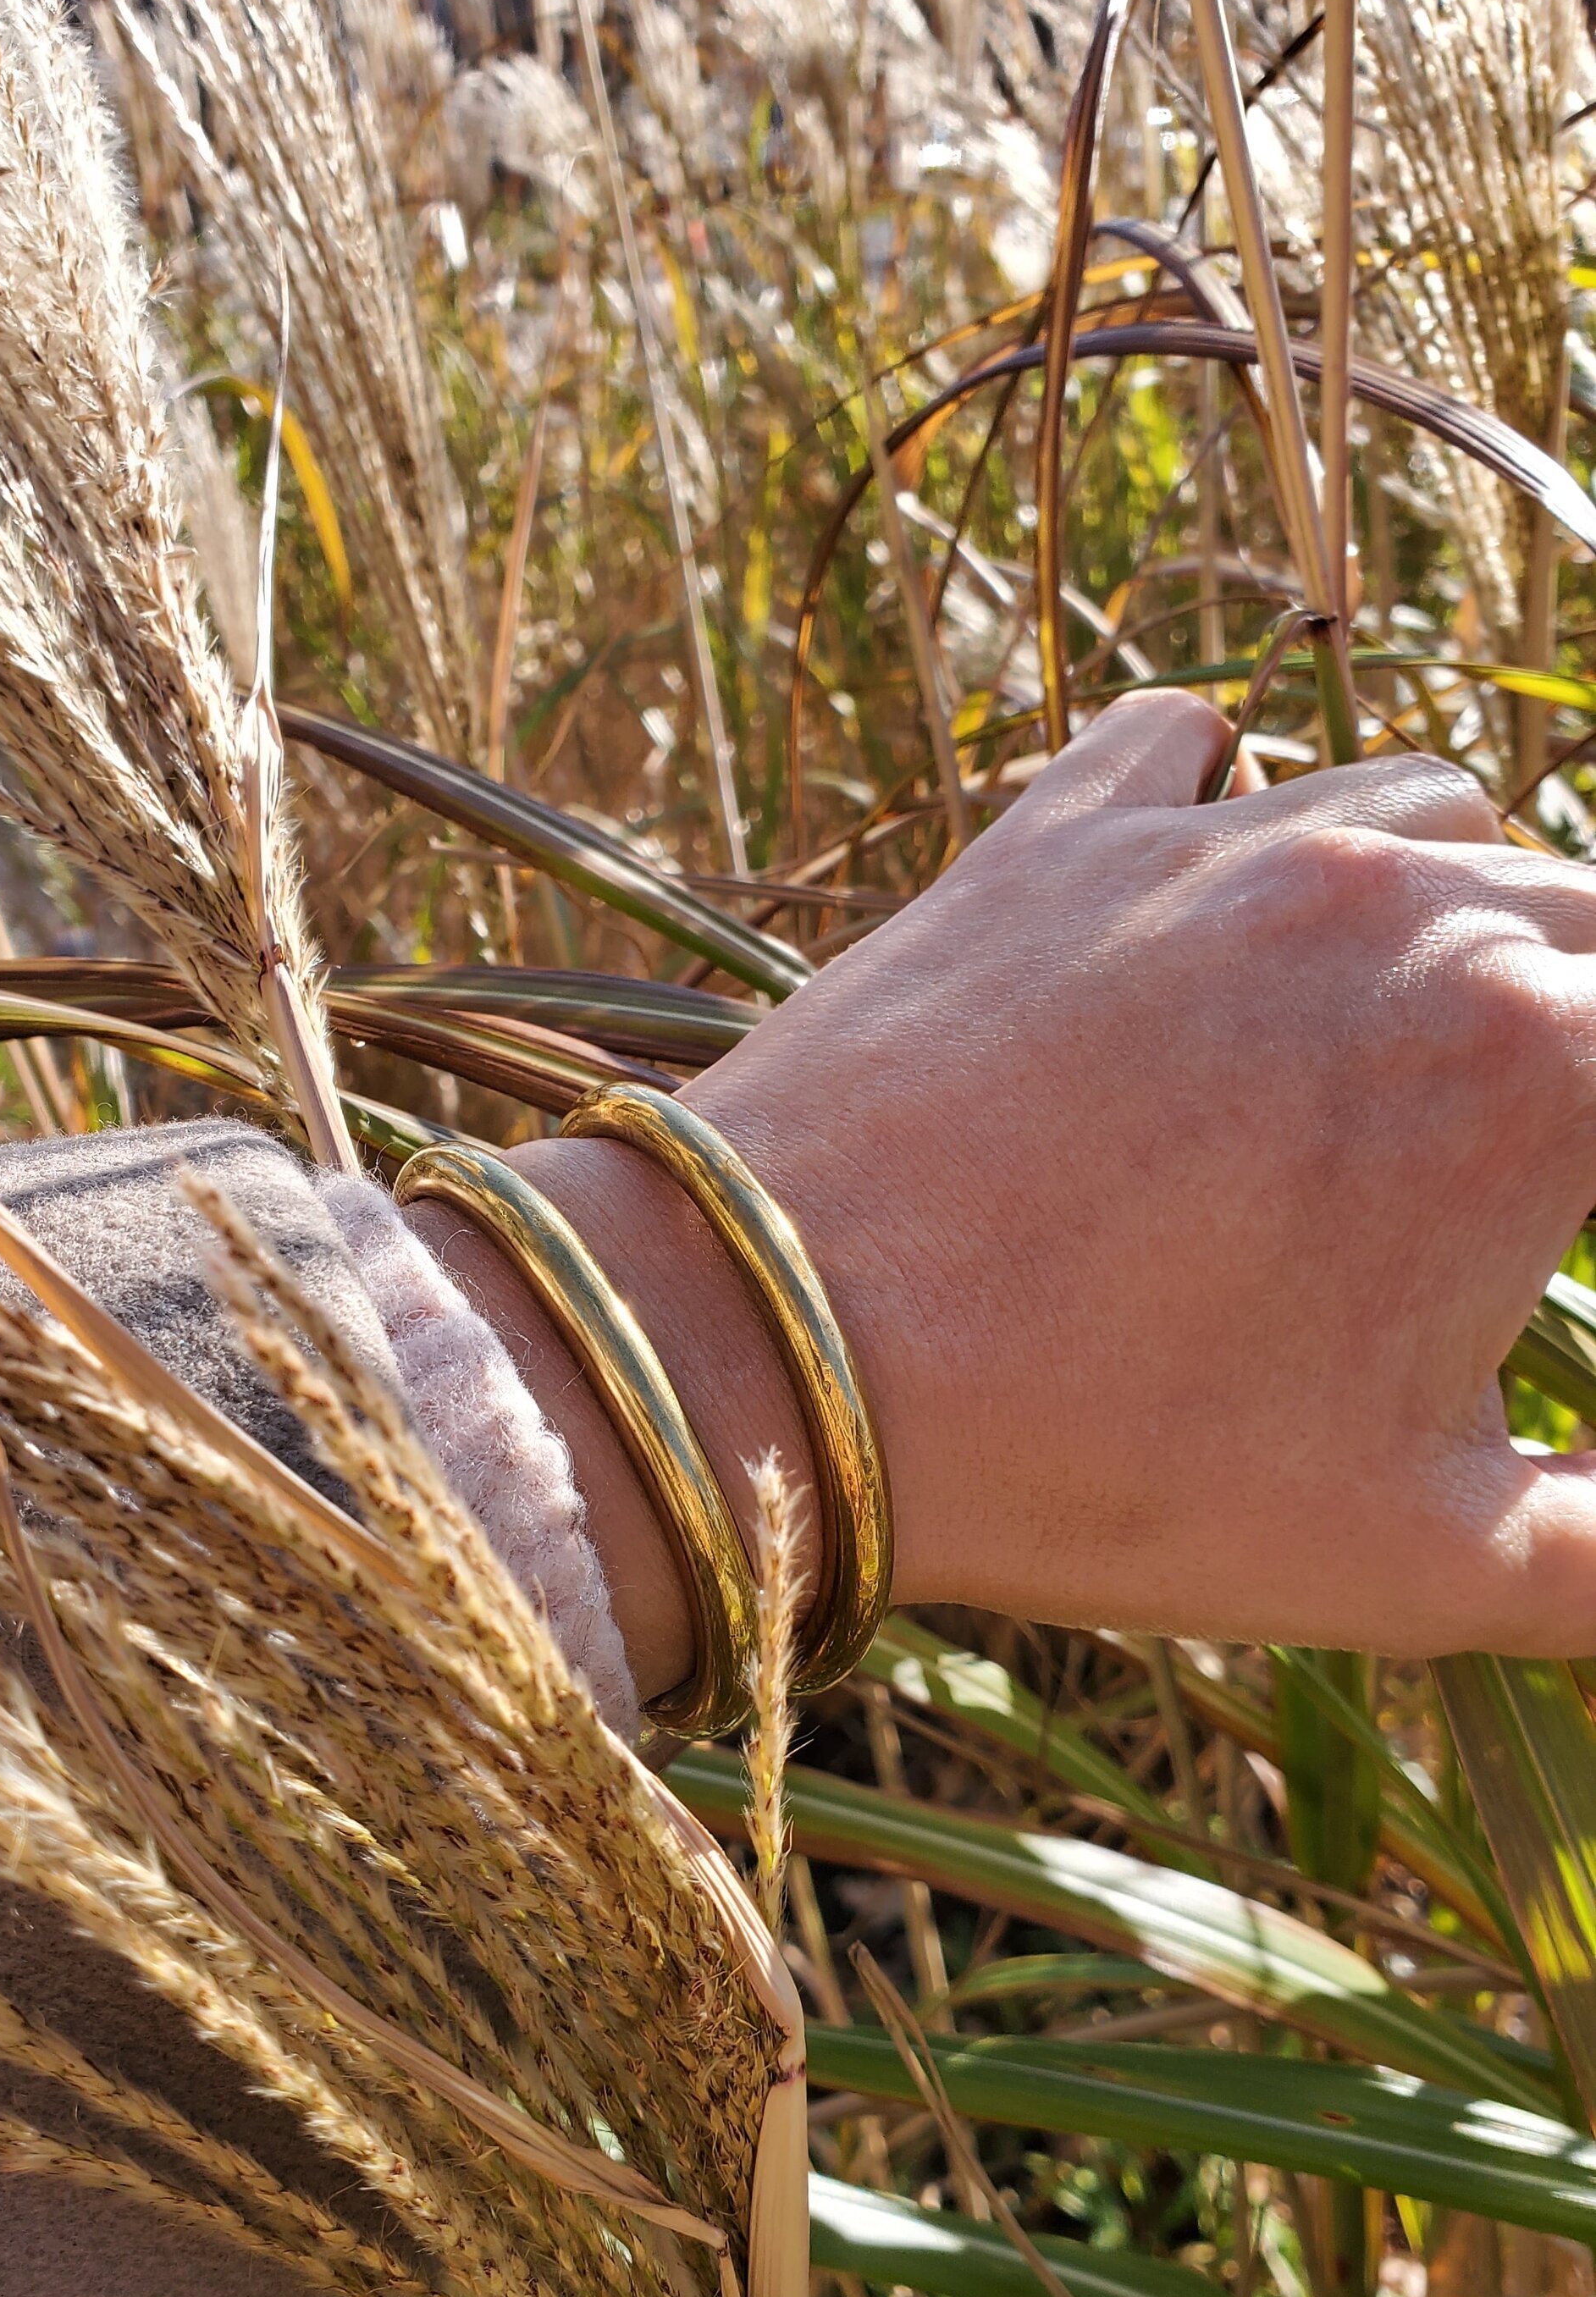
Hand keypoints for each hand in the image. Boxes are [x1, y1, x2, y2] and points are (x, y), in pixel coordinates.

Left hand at [408, 691, 1595, 1703]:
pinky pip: (1183, 740)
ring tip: (1407, 1022)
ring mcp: (1216, 846)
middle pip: (1583, 919)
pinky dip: (1226, 793)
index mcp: (1535, 1066)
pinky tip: (1214, 884)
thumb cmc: (1103, 1463)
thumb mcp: (1415, 1556)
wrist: (781, 1350)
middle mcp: (1401, 906)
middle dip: (1580, 1027)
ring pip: (1424, 807)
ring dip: (1454, 900)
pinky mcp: (1056, 832)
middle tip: (1505, 1156)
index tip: (1547, 1213)